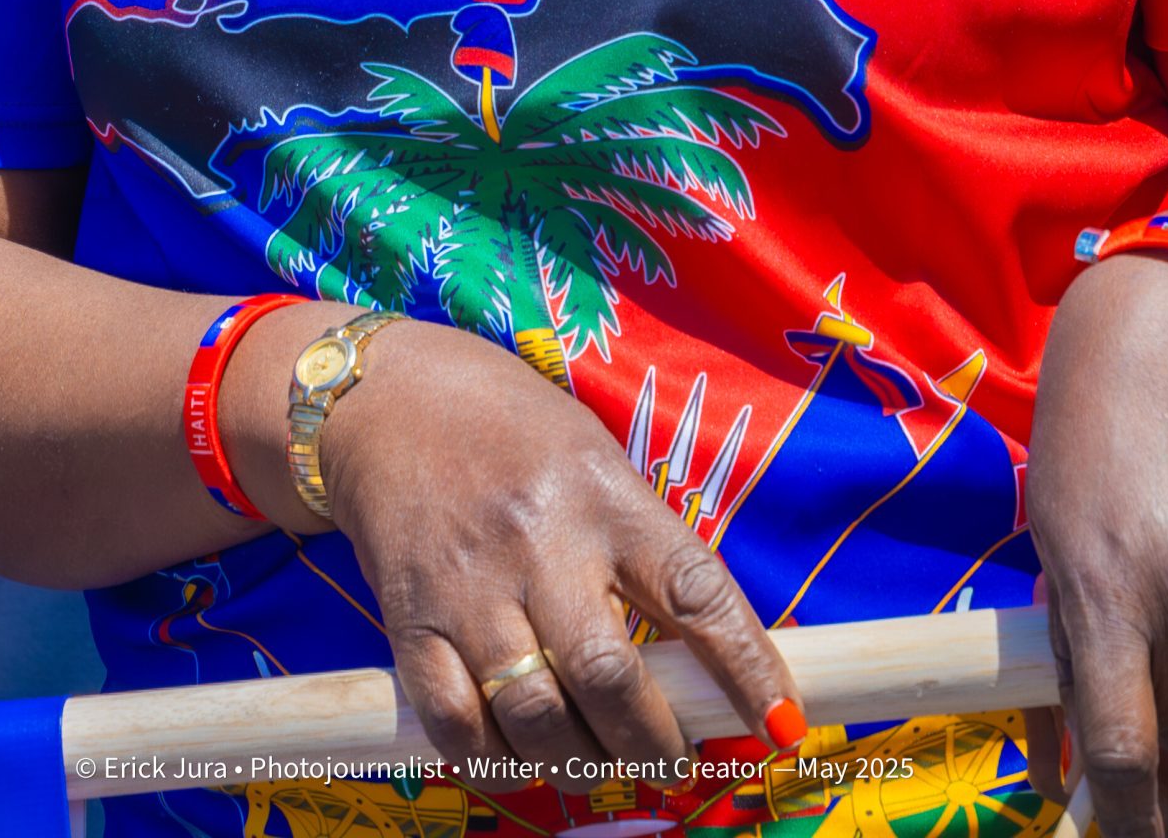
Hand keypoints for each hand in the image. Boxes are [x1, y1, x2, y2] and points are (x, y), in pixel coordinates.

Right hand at [310, 320, 801, 789]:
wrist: (387, 400)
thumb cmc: (513, 430)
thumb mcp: (595, 459)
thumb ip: (641, 549)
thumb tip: (708, 662)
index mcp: (603, 494)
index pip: (693, 592)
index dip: (747, 669)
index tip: (781, 727)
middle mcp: (541, 541)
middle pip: (611, 678)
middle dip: (657, 746)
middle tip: (675, 764)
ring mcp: (470, 587)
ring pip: (537, 717)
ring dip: (583, 766)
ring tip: (601, 765)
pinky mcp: (410, 622)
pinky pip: (458, 727)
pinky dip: (498, 766)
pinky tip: (523, 762)